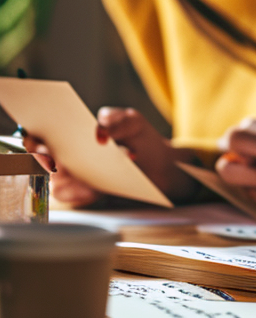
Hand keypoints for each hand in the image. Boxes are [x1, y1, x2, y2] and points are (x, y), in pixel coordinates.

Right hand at [24, 108, 195, 204]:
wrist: (161, 164)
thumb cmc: (140, 137)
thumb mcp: (133, 121)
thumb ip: (116, 120)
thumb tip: (99, 133)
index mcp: (71, 132)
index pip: (38, 134)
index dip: (31, 138)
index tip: (39, 140)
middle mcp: (65, 155)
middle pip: (39, 161)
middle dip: (43, 161)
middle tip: (58, 161)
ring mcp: (73, 177)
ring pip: (56, 182)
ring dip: (72, 178)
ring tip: (93, 173)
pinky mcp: (85, 194)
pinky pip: (73, 197)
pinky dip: (81, 193)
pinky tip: (97, 189)